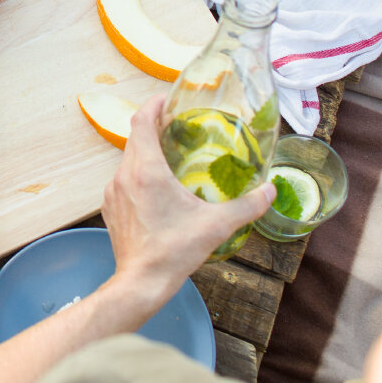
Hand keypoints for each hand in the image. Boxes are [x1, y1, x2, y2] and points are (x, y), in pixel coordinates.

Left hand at [101, 98, 273, 304]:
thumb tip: (270, 191)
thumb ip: (247, 206)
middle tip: (176, 125)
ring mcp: (113, 192)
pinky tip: (156, 186)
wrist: (141, 282)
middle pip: (135, 138)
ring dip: (145, 151)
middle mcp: (124, 175)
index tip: (166, 99)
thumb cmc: (174, 251)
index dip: (153, 105)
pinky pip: (123, 179)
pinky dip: (137, 173)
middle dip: (154, 126)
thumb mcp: (216, 226)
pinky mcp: (111, 208)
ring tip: (170, 154)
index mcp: (146, 170)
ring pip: (128, 159)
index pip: (141, 122)